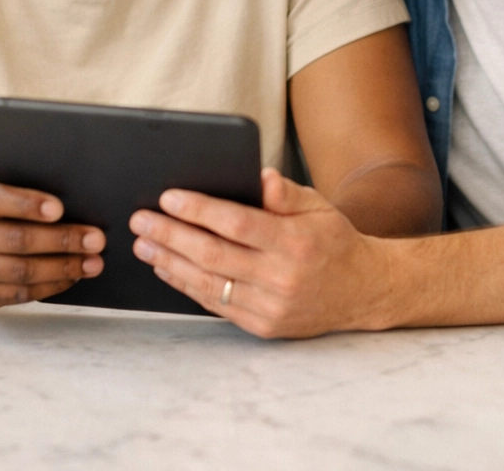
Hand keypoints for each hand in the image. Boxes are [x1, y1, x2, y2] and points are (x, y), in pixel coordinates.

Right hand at [0, 176, 105, 307]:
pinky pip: (20, 294)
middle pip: (16, 239)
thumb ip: (21, 186)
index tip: (59, 208)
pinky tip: (74, 276)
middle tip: (96, 239)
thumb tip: (69, 186)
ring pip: (21, 271)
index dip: (26, 204)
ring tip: (94, 262)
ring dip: (63, 267)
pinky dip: (52, 285)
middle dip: (61, 240)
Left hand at [129, 168, 389, 337]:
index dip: (199, 210)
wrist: (361, 292)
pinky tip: (168, 268)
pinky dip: (187, 286)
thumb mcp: (319, 206)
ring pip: (208, 284)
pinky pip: (216, 305)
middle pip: (213, 255)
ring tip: (144, 245)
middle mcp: (281, 277)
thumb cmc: (333, 241)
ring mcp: (270, 306)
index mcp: (295, 241)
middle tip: (141, 221)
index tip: (168, 197)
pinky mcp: (263, 326)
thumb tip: (260, 176)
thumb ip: (286, 193)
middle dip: (171, 235)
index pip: (237, 223)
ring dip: (170, 263)